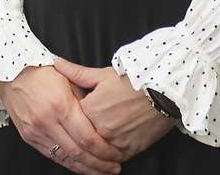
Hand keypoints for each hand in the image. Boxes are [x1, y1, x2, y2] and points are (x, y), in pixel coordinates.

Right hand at [0, 65, 122, 173]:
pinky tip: (81, 167)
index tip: (116, 155)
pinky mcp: (29, 137)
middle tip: (114, 168)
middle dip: (99, 165)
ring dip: (86, 169)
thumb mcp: (68, 80)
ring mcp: (36, 131)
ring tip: (102, 172)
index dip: (104, 151)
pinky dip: (69, 164)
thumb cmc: (40, 72)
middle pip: (78, 153)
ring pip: (65, 158)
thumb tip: (102, 121)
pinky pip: (52, 156)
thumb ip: (85, 101)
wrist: (10, 74)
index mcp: (60, 105)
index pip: (87, 138)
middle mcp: (47, 121)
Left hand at [52, 58, 173, 160]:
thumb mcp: (102, 74)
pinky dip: (110, 157)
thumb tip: (56, 62)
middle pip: (83, 138)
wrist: (163, 91)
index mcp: (89, 109)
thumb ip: (76, 73)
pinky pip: (114, 158)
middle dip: (80, 138)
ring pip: (97, 152)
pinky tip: (108, 155)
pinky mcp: (130, 149)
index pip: (71, 120)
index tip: (70, 119)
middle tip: (80, 138)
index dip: (69, 119)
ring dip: (94, 152)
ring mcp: (115, 141)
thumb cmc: (133, 80)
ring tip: (94, 149)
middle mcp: (100, 128)